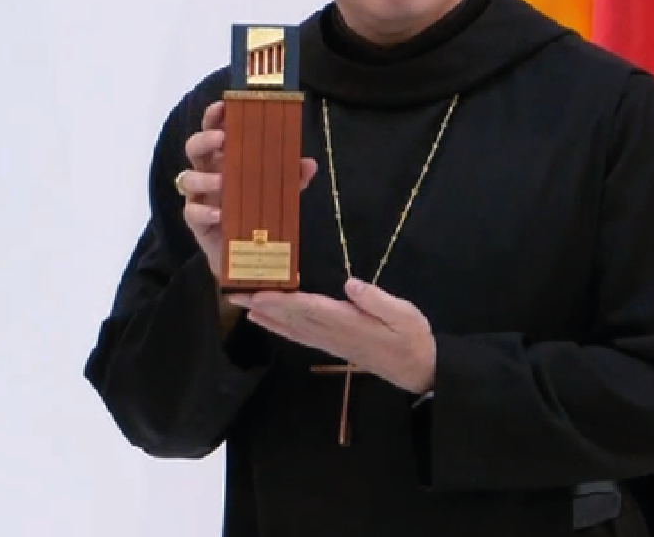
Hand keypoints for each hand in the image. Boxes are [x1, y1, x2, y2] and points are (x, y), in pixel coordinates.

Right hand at [175, 100, 318, 279]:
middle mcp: (208, 173)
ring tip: (223, 183)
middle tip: (222, 140)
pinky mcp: (197, 222)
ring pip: (187, 178)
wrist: (248, 256)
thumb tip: (309, 164)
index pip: (214, 130)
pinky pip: (192, 212)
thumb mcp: (281, 193)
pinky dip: (204, 211)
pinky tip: (219, 214)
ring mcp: (200, 197)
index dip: (214, 116)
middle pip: (193, 148)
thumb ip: (293, 178)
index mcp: (225, 159)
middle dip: (204, 140)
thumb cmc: (259, 213)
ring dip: (203, 177)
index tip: (223, 105)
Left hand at [227, 278, 436, 393]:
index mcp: (348, 323)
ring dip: (267, 316)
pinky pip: (300, 336)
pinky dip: (281, 328)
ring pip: (292, 328)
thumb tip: (350, 284)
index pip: (308, 309)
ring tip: (243, 305)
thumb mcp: (403, 314)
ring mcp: (331, 342)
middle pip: (292, 318)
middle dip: (263, 305)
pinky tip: (269, 322)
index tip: (258, 293)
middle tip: (234, 293)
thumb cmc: (412, 337)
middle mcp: (333, 334)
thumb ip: (376, 300)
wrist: (419, 368)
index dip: (282, 301)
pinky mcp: (333, 345)